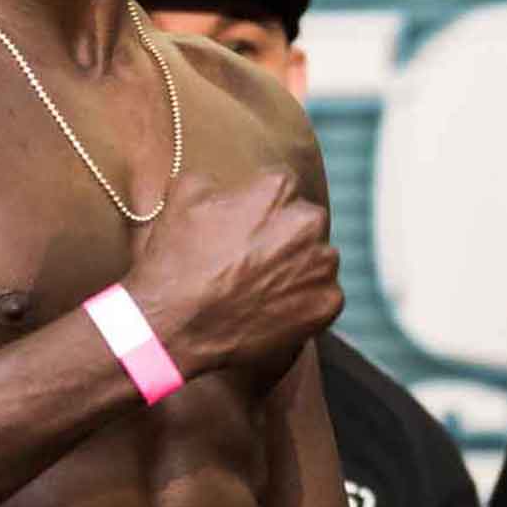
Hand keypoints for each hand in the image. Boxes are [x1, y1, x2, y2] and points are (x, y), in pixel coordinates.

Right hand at [125, 169, 341, 382]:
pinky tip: (270, 309)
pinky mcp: (329, 303)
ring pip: (317, 259)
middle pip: (304, 222)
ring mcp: (323, 265)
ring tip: (259, 286)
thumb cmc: (177, 262)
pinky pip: (322, 295)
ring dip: (297, 268)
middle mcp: (310, 222)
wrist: (177, 330)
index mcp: (279, 189)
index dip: (261, 208)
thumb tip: (224, 180)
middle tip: (251, 259)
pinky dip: (303, 302)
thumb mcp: (182, 196)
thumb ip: (214, 176)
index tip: (245, 227)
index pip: (282, 187)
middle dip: (284, 236)